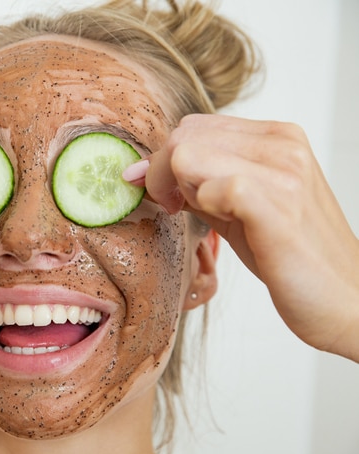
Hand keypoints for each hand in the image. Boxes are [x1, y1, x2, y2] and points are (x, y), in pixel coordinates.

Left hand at [125, 113, 358, 360]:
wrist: (346, 299)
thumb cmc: (288, 255)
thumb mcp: (237, 208)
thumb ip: (198, 184)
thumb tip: (142, 172)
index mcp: (275, 137)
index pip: (193, 126)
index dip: (165, 160)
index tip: (164, 195)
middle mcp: (282, 145)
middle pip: (183, 135)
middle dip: (162, 174)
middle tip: (173, 208)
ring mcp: (284, 172)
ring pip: (187, 154)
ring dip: (179, 189)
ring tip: (200, 217)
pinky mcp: (278, 205)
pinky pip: (215, 188)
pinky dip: (203, 205)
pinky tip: (219, 224)